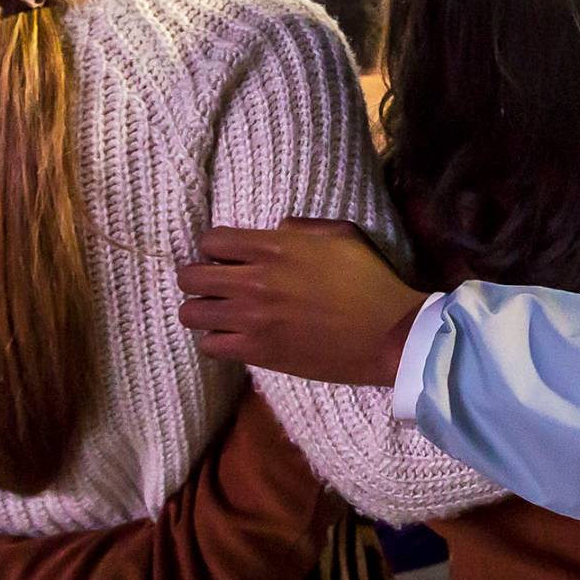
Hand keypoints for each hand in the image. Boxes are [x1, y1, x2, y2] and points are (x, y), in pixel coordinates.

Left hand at [179, 218, 427, 386]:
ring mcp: (253, 320)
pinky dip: (215, 340)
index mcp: (275, 247)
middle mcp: (255, 281)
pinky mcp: (258, 352)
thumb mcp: (344, 235)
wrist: (389, 335)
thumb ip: (303, 227)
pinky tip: (233, 337)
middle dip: (197, 277)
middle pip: (190, 277)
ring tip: (219, 313)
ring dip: (201, 310)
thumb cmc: (372, 281)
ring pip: (191, 313)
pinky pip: (209, 346)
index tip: (227, 257)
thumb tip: (275, 231)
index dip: (215, 248)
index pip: (211, 241)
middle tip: (216, 285)